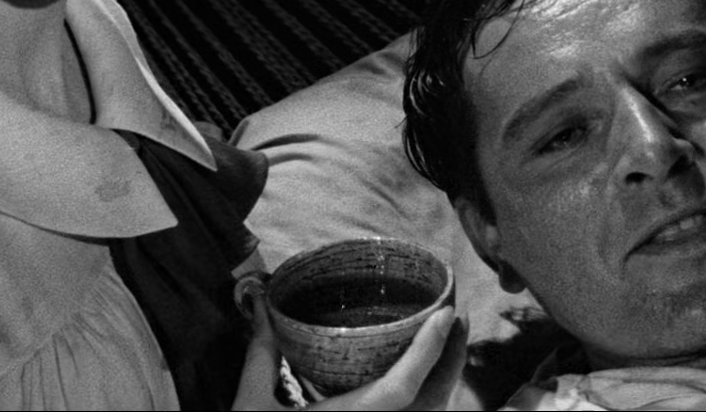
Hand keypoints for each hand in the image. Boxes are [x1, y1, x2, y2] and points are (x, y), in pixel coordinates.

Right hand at [233, 295, 467, 410]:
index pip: (401, 389)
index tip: (446, 314)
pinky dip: (428, 399)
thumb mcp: (250, 405)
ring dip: (444, 379)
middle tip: (455, 318)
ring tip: (447, 341)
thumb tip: (260, 303)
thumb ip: (261, 354)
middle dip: (451, 360)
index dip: (429, 352)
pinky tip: (423, 377)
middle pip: (431, 404)